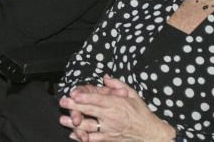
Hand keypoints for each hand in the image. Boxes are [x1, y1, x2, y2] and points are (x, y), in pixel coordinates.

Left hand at [59, 75, 174, 141]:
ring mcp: (109, 130)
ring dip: (74, 124)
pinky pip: (93, 139)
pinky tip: (73, 135)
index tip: (74, 93)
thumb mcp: (132, 94)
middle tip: (63, 101)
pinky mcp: (108, 139)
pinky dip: (82, 138)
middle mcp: (111, 117)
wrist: (150, 133)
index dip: (85, 96)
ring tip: (63, 119)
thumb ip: (118, 85)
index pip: (98, 99)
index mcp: (116, 104)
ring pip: (88, 127)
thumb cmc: (140, 112)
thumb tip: (105, 77)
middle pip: (90, 111)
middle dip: (74, 106)